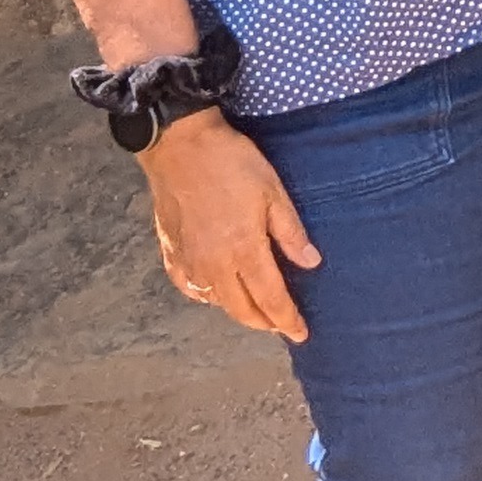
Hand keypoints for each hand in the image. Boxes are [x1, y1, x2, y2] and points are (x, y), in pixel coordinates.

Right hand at [139, 113, 320, 339]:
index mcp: (244, 252)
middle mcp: (214, 266)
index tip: (301, 334)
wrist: (180, 146)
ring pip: (216, 301)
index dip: (287, 320)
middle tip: (281, 325)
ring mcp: (189, 262)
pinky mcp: (170, 252)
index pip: (270, 299)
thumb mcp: (273, 191)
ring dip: (237, 309)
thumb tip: (311, 264)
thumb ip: (290, 232)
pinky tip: (215, 293)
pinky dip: (206, 297)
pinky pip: (190, 288)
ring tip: (256, 308)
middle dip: (264, 322)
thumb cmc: (232, 164)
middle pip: (241, 310)